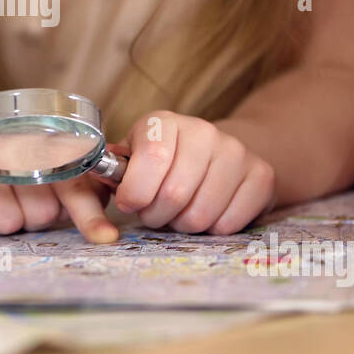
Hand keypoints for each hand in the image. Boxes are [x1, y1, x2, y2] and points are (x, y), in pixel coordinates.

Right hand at [0, 139, 118, 242]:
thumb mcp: (38, 180)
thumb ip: (76, 192)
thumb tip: (107, 224)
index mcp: (39, 139)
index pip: (71, 184)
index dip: (89, 213)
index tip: (105, 236)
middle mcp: (6, 139)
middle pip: (39, 213)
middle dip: (28, 216)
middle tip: (10, 199)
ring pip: (6, 222)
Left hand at [112, 111, 275, 233]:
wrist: (217, 155)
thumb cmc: (162, 164)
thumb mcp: (130, 160)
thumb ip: (109, 175)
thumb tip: (91, 189)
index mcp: (165, 122)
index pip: (152, 158)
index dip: (136, 192)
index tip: (129, 204)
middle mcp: (204, 131)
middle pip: (175, 194)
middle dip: (157, 216)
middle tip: (155, 212)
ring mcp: (237, 152)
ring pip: (201, 215)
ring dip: (183, 225)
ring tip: (180, 212)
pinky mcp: (262, 176)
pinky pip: (228, 224)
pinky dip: (212, 230)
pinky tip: (208, 212)